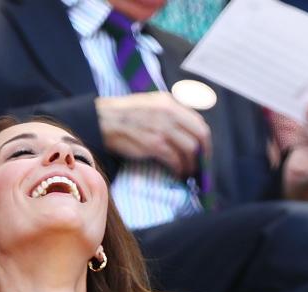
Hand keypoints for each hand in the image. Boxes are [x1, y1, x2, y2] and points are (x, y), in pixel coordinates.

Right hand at [95, 92, 210, 176]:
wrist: (102, 120)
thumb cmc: (125, 115)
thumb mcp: (150, 104)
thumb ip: (170, 113)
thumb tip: (188, 130)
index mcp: (169, 103)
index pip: (198, 122)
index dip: (205, 140)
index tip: (205, 151)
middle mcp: (168, 113)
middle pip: (200, 135)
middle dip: (204, 153)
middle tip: (202, 165)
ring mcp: (162, 129)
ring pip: (190, 149)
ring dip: (192, 164)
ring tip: (188, 171)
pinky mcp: (153, 144)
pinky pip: (175, 159)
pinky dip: (179, 169)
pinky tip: (177, 173)